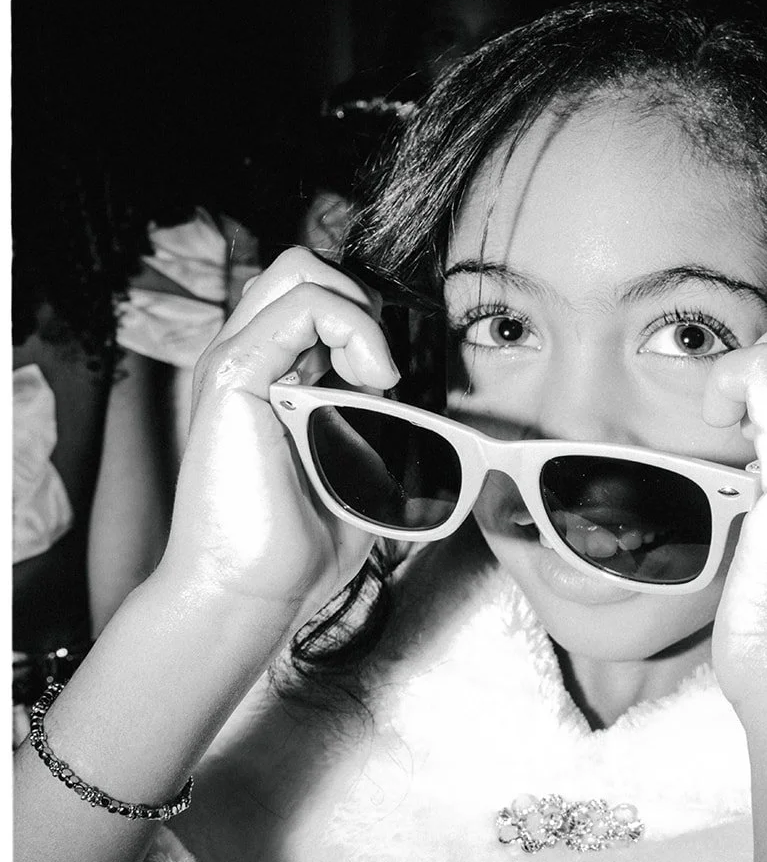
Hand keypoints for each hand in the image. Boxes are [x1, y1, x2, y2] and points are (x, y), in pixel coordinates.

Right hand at [158, 248, 400, 621]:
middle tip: (383, 374)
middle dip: (362, 304)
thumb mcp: (364, 471)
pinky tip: (374, 378)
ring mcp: (238, 361)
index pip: (320, 300)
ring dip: (360, 312)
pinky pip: (300, 305)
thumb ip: (385, 428)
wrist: (250, 592)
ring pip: (300, 269)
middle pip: (306, 270)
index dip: (368, 319)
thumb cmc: (301, 544)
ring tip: (377, 377)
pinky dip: (353, 325)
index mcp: (276, 375)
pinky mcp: (234, 375)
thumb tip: (438, 415)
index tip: (395, 380)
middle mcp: (252, 359)